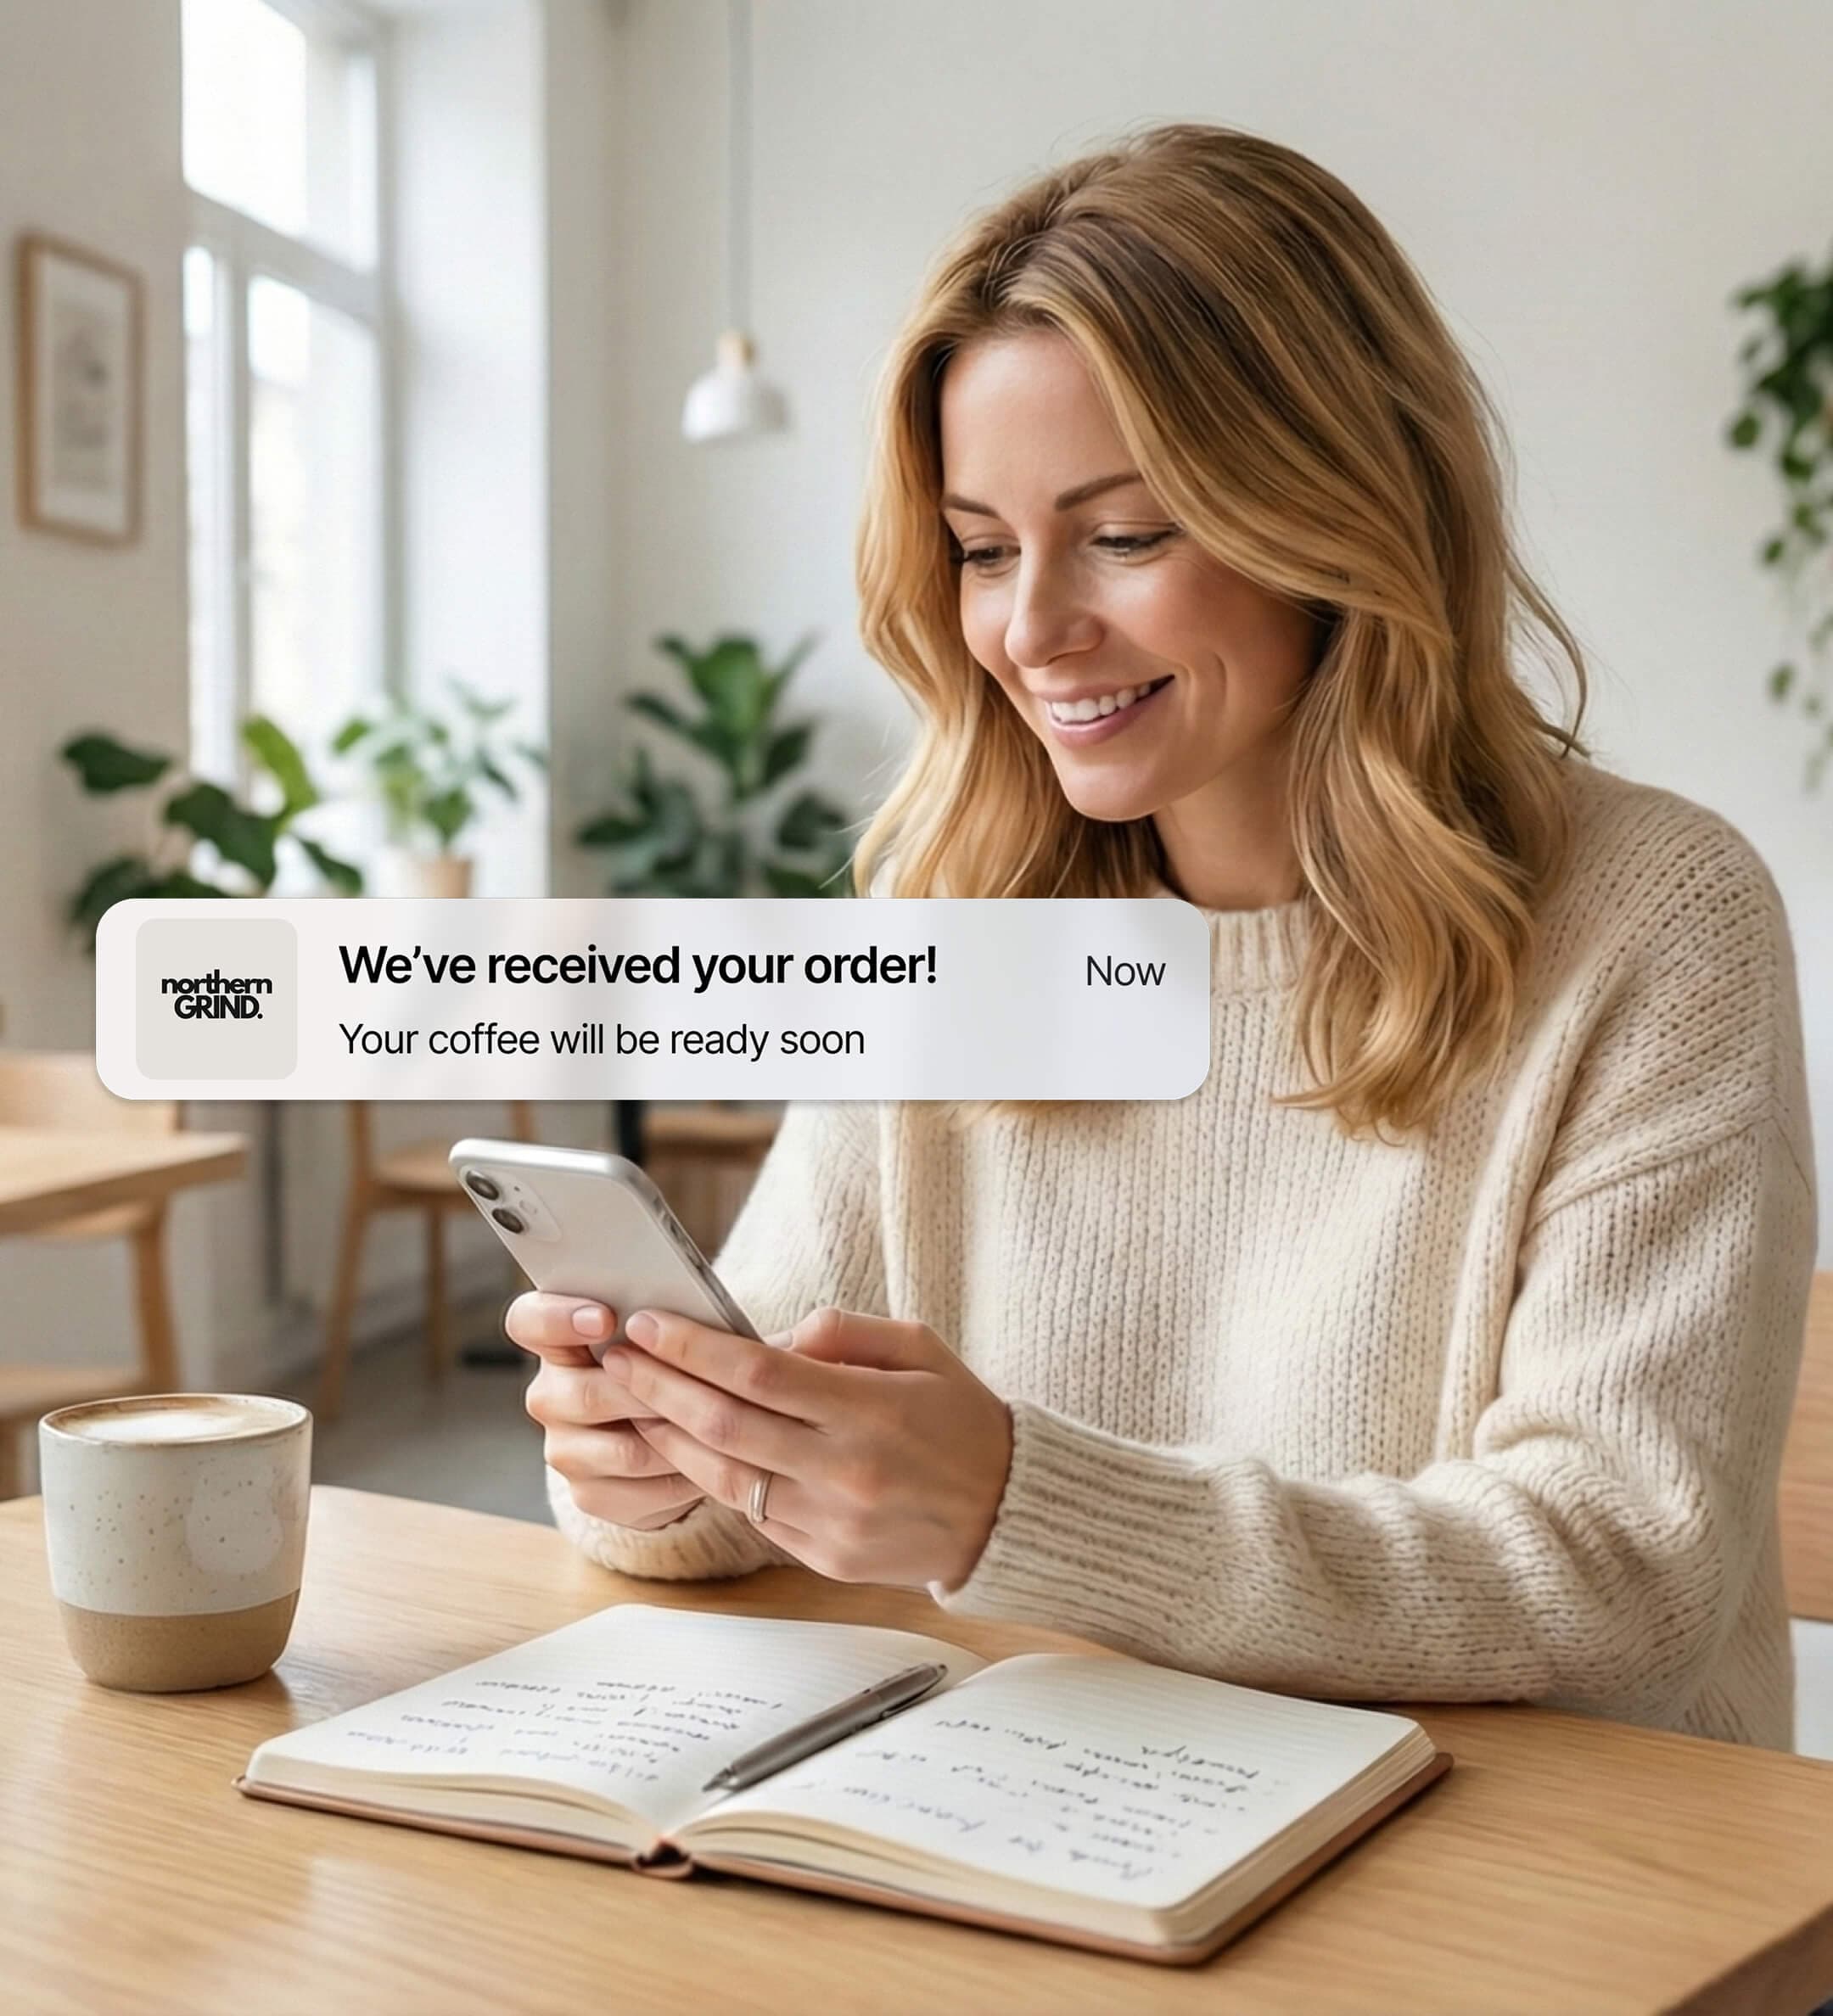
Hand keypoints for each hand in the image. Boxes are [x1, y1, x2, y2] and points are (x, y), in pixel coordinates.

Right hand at [508, 1293, 705, 1530]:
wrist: (667, 1430)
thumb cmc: (666, 1360)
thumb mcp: (659, 1330)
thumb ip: (659, 1318)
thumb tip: (688, 1318)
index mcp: (554, 1340)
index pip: (529, 1321)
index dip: (559, 1318)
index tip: (604, 1318)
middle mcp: (549, 1396)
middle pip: (585, 1394)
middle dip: (647, 1388)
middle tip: (694, 1379)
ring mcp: (565, 1450)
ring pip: (624, 1450)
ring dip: (677, 1436)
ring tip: (721, 1422)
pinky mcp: (590, 1494)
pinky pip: (644, 1490)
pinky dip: (686, 1475)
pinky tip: (715, 1458)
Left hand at [610, 1305, 1013, 1591]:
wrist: (1006, 1513)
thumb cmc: (961, 1418)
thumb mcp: (921, 1348)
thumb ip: (843, 1333)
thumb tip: (769, 1339)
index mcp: (872, 1412)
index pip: (758, 1374)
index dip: (693, 1348)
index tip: (648, 1321)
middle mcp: (846, 1472)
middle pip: (726, 1425)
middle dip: (659, 1385)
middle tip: (616, 1353)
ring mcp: (831, 1524)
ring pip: (724, 1478)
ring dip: (667, 1436)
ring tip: (631, 1399)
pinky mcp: (824, 1559)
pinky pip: (752, 1514)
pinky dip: (711, 1476)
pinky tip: (685, 1446)